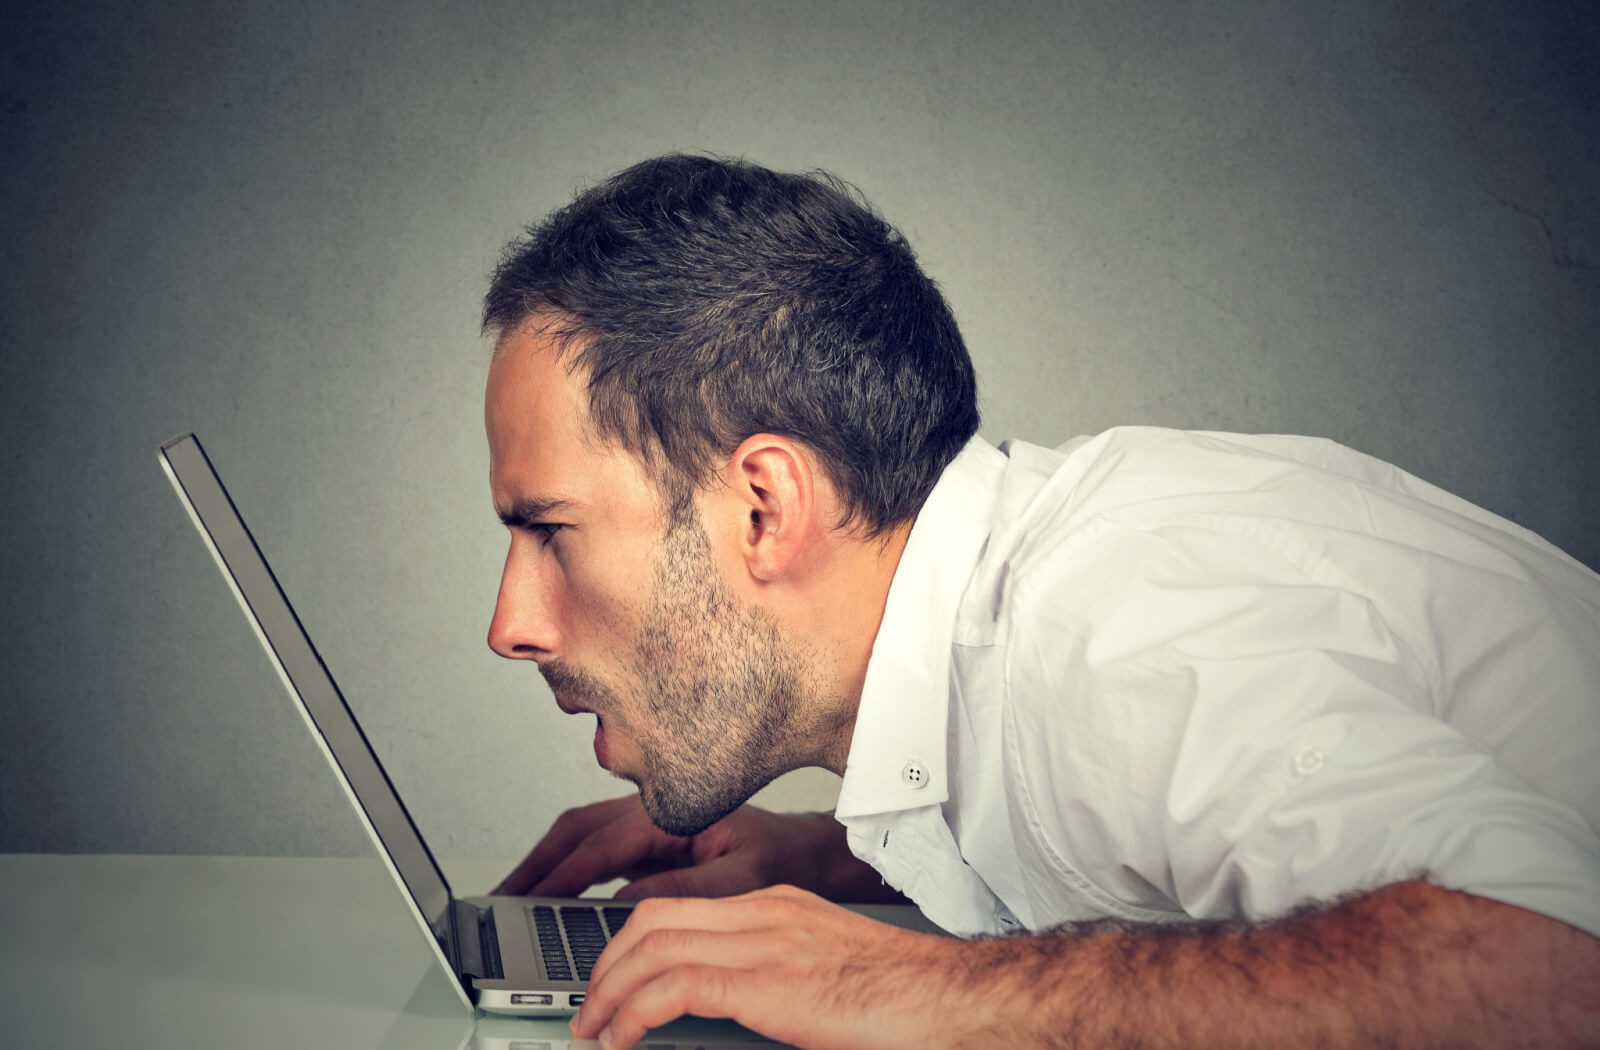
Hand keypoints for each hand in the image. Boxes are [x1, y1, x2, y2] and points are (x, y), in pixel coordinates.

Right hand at [493, 793, 880, 899]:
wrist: (807, 855)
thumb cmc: (782, 859)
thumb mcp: (741, 881)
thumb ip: (683, 889)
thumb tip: (623, 904)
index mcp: (672, 814)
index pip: (599, 845)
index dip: (558, 876)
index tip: (527, 901)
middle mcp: (654, 813)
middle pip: (575, 831)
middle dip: (533, 863)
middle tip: (498, 897)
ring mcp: (649, 827)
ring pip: (580, 838)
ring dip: (544, 865)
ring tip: (512, 898)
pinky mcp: (650, 845)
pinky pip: (596, 853)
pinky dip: (567, 872)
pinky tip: (551, 898)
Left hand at [571, 885, 973, 1049]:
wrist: (955, 1000)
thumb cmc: (904, 999)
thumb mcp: (825, 975)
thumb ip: (774, 980)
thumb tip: (725, 1013)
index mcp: (779, 908)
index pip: (680, 907)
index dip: (630, 944)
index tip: (612, 982)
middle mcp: (768, 913)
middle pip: (654, 917)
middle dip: (607, 962)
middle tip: (588, 1007)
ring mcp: (769, 941)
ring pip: (654, 945)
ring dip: (609, 989)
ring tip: (593, 1028)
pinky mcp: (771, 982)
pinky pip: (676, 985)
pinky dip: (634, 1010)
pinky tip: (622, 1037)